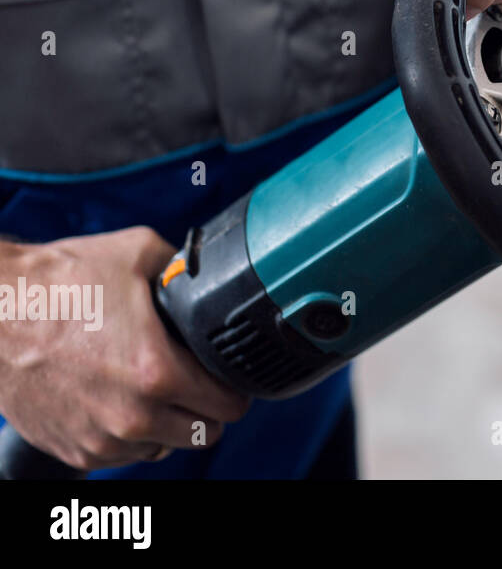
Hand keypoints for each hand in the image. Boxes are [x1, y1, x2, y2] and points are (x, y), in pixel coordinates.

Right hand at [0, 227, 250, 469]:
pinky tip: (122, 398)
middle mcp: (133, 416)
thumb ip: (185, 269)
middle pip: (205, 433)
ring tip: (155, 387)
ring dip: (169, 423)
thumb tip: (209, 274)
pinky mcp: (74, 450)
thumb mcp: (138, 254)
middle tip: (196, 380)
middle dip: (207, 407)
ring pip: (165, 447)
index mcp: (158, 374)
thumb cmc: (58, 283)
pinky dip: (131, 434)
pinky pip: (124, 455)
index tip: (227, 375)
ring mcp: (101, 439)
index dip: (235, 387)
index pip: (229, 405)